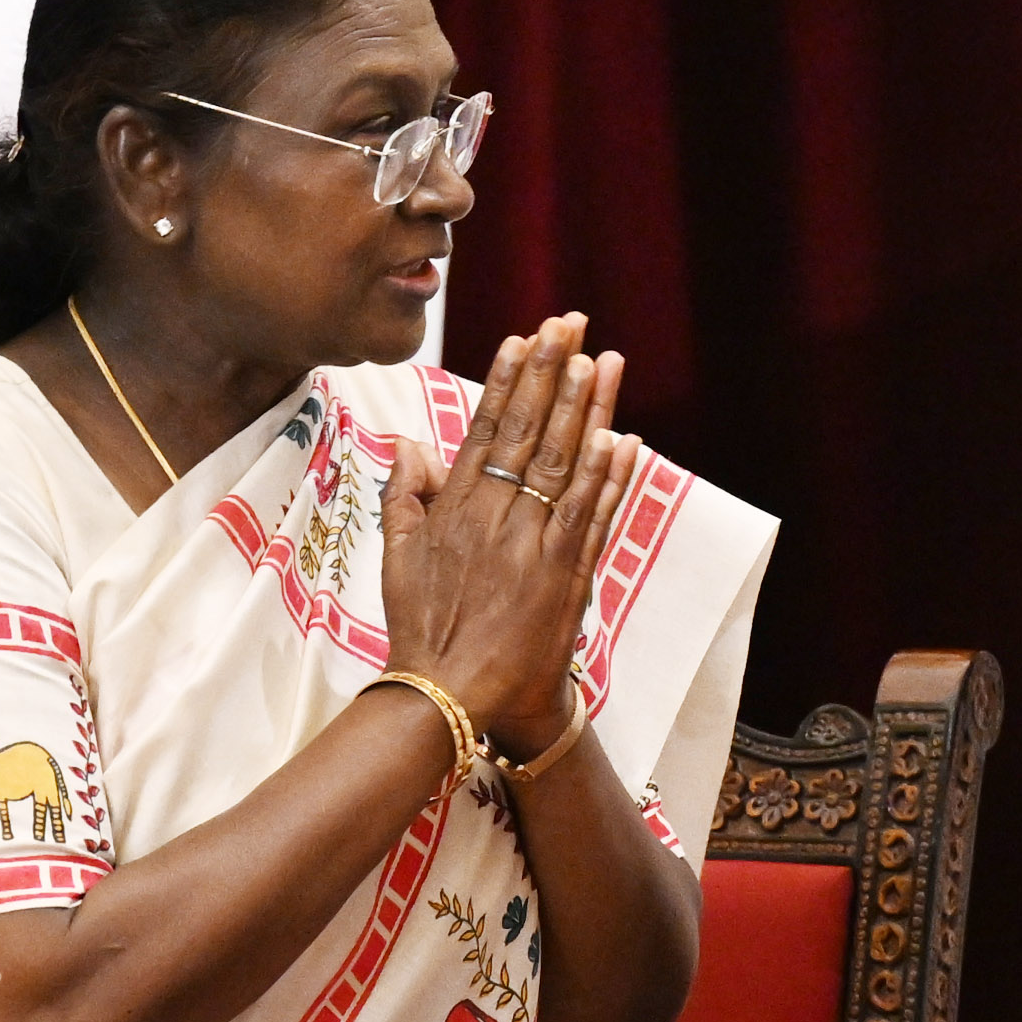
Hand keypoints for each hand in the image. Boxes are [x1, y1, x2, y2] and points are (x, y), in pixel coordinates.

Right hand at [378, 314, 640, 753]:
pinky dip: (610, 478)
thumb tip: (408, 442)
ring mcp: (533, 545)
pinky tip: (625, 438)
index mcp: (456, 508)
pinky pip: (592, 517)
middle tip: (570, 323)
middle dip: (552, 373)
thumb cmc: (424, 628)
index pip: (487, 428)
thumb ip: (404, 495)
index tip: (525, 338)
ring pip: (566, 465)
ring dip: (587, 410)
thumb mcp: (396, 557)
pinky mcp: (564, 577)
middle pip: (531, 432)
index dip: (509, 380)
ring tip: (603, 361)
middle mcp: (496, 518)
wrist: (451, 697)